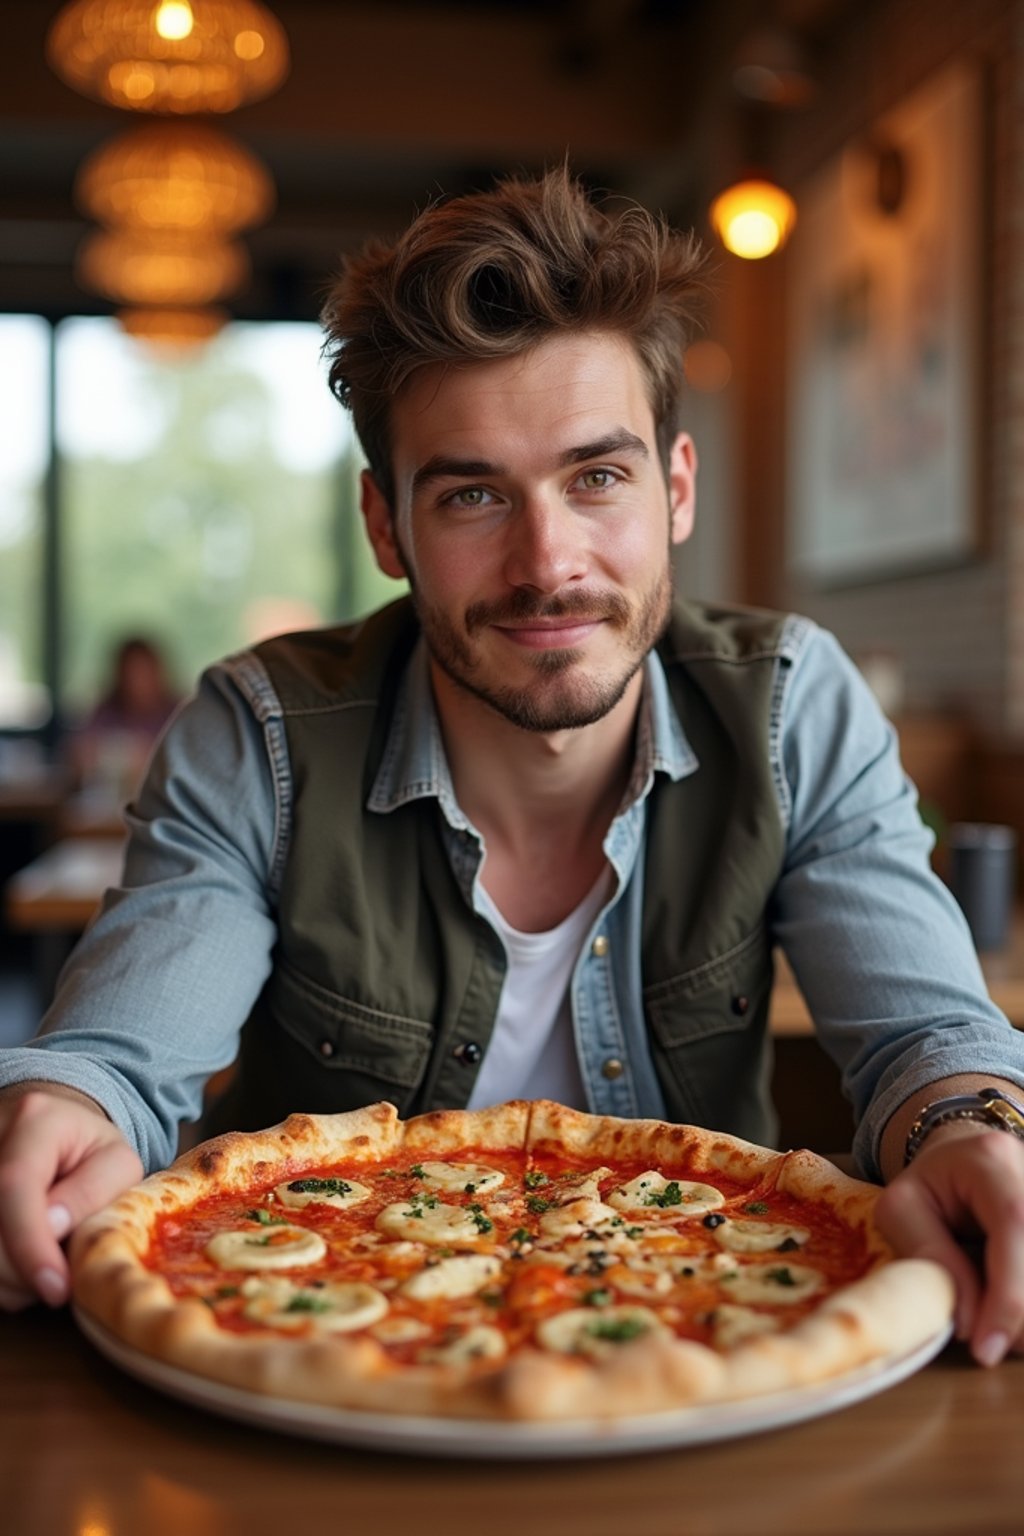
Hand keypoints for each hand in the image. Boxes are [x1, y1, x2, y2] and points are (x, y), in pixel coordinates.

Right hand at [0, 1087, 142, 1310]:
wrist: (56, 1134)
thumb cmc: (91, 1152)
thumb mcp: (117, 1163)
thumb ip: (94, 1192)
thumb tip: (53, 1227)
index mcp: (35, 1120)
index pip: (15, 1184)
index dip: (30, 1243)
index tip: (55, 1287)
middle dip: (23, 1269)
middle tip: (60, 1278)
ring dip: (9, 1277)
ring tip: (45, 1264)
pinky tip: (21, 1263)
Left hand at [875, 1123, 1023, 1366]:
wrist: (960, 1158)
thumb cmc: (927, 1186)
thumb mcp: (901, 1209)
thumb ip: (929, 1255)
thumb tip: (967, 1322)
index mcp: (990, 1160)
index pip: (1014, 1221)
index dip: (1009, 1293)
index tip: (987, 1346)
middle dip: (1019, 1312)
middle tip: (990, 1346)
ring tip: (999, 1331)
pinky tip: (1011, 1316)